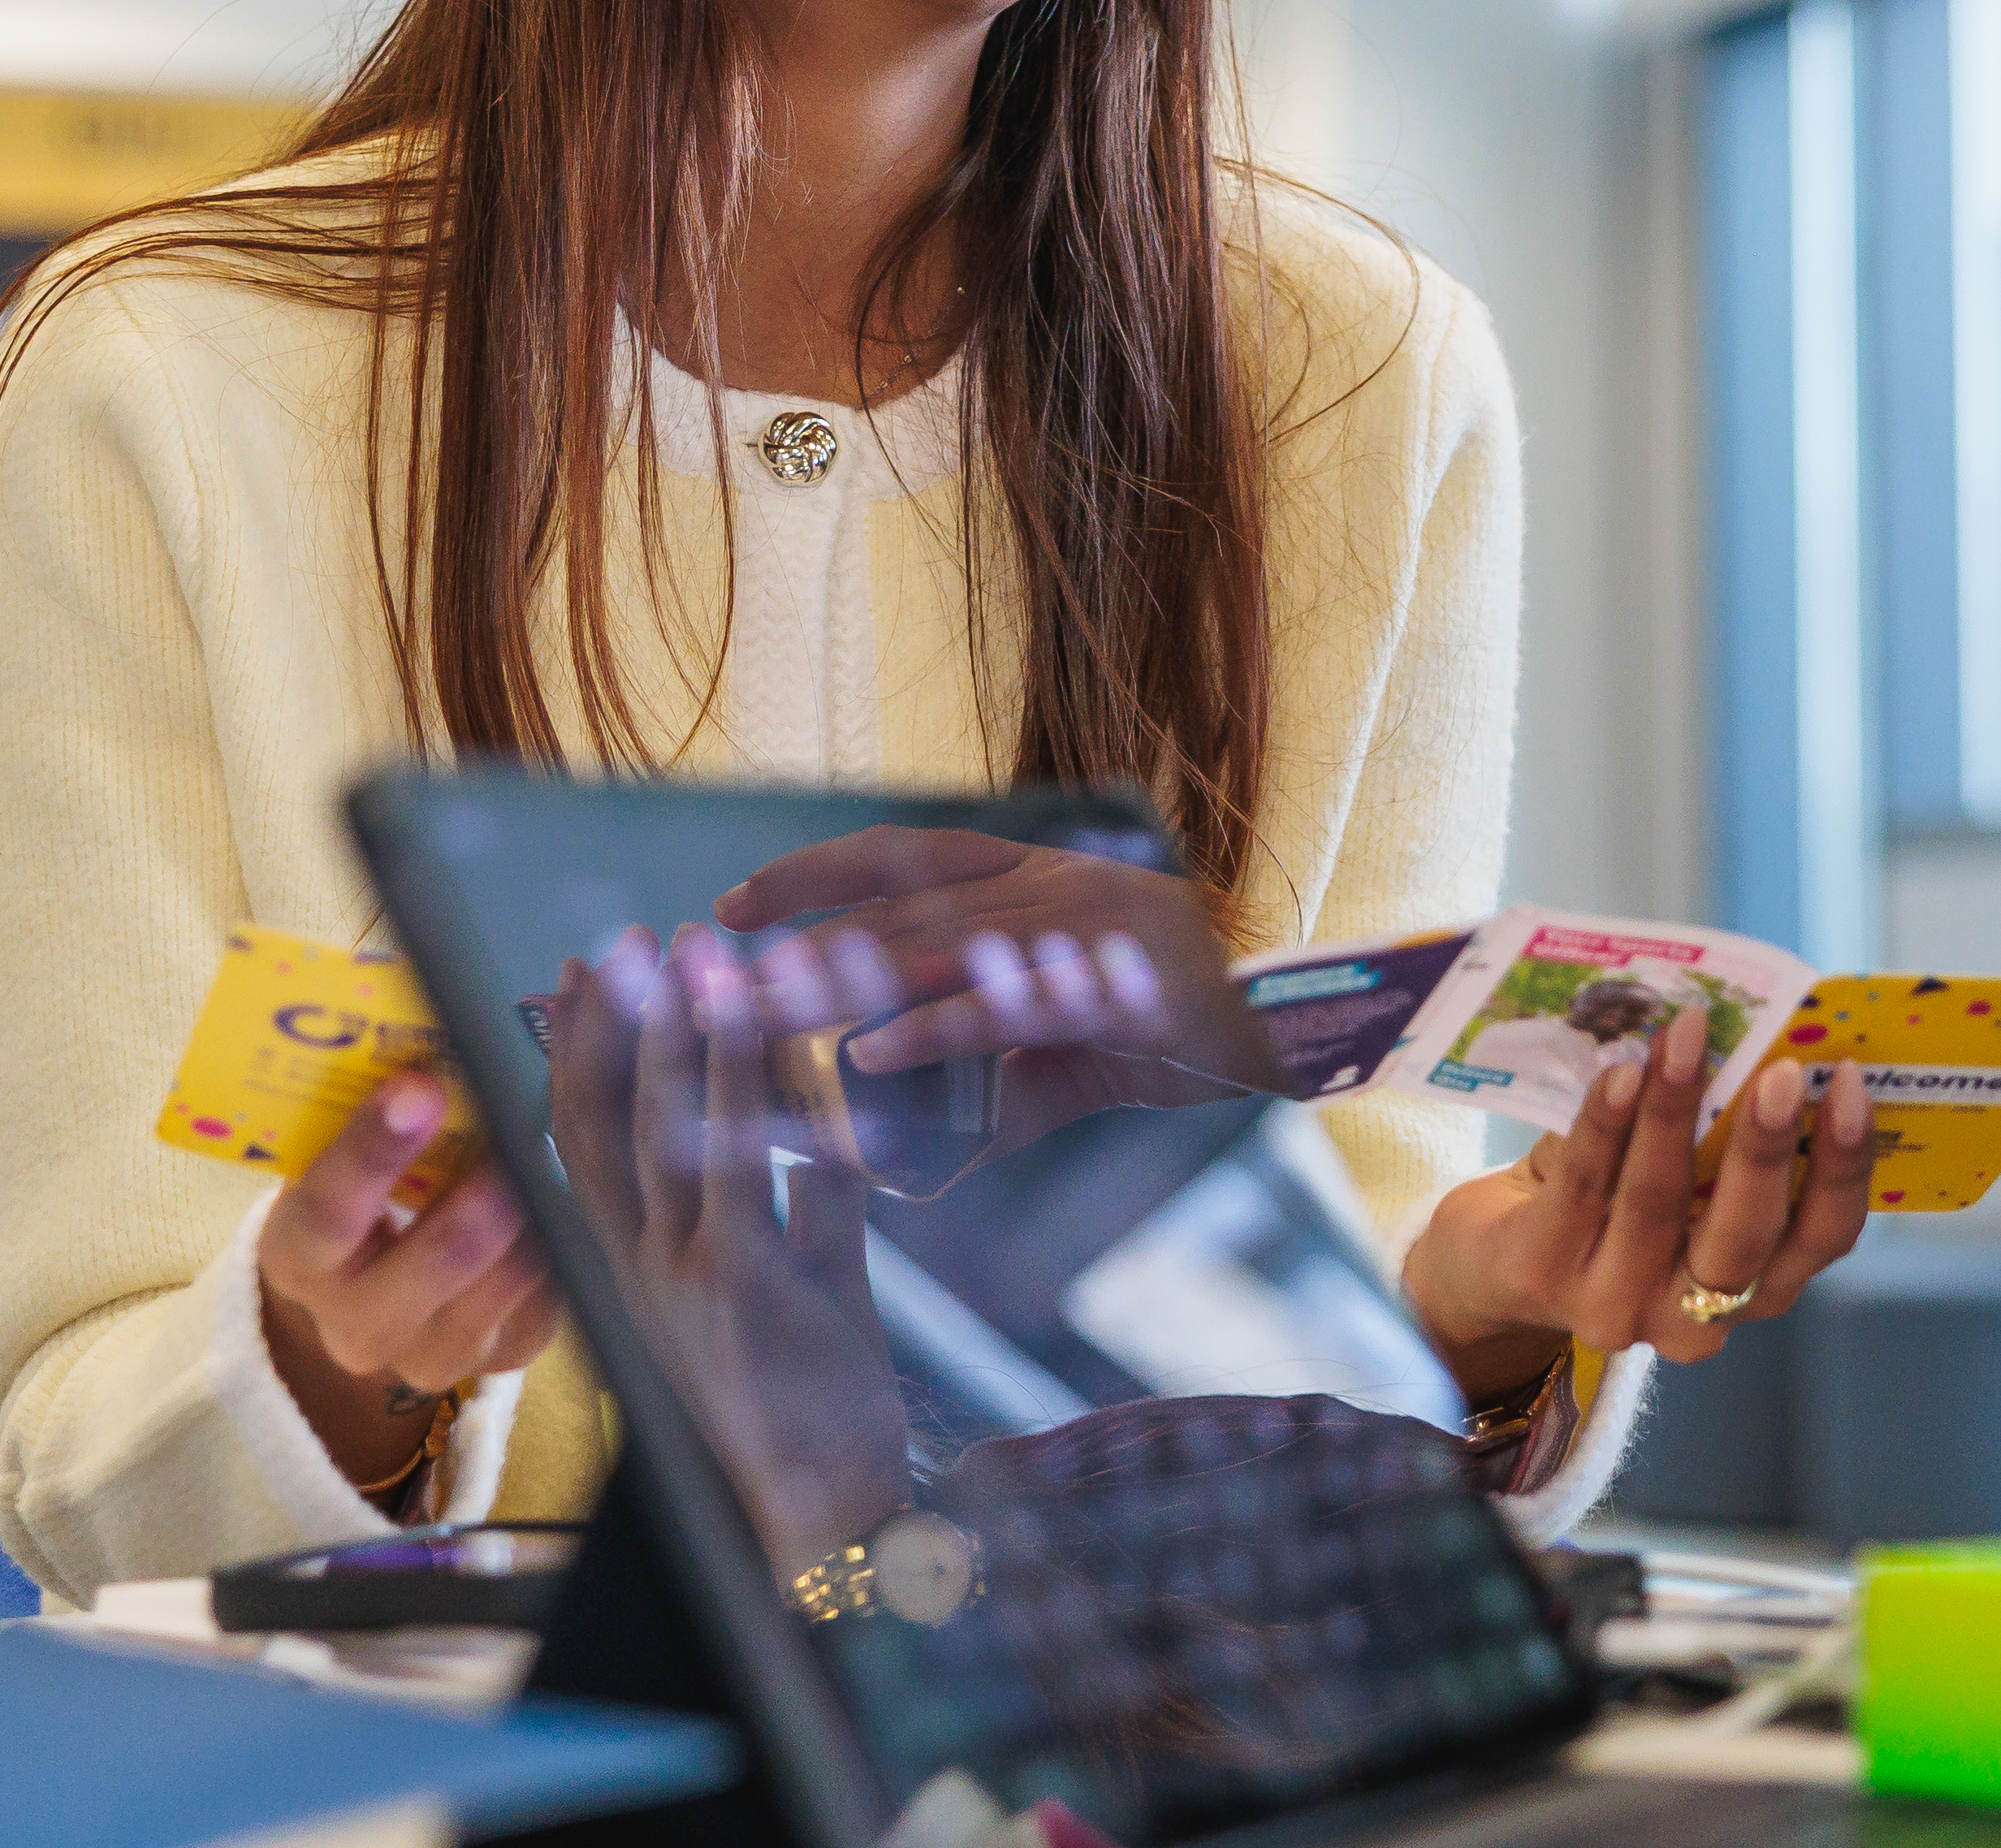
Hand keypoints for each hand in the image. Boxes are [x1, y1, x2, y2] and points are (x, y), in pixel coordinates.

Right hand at [256, 1075, 560, 1496]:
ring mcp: (435, 1354)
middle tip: (530, 1126)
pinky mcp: (503, 1357)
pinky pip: (551, 1296)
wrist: (366, 1292)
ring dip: (548, 1205)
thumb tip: (450, 1009)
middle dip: (490, 1191)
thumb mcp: (337, 1158)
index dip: (372, 1151)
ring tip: (578, 1136)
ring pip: (511, 1278)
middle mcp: (357, 1323)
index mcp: (301, 1258)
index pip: (328, 1210)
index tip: (418, 1087)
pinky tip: (588, 1182)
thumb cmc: (360, 1193)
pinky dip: (571, 1236)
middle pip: (440, 1259)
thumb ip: (379, 1106)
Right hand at [547, 924, 911, 1566]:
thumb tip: (825, 1130)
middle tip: (614, 941)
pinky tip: (752, 1014)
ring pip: (657, 1124)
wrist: (821, 1519)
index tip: (579, 983)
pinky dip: (740, 1074)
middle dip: (604, 1024)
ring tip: (676, 947)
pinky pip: (735, 1153)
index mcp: (640, 1269)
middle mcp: (639, 1267)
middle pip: (597, 1122)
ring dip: (670, 1026)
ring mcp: (682, 1272)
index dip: (577, 1058)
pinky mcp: (741, 1280)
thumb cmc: (815, 1409)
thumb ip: (814, 1203)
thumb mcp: (814, 1283)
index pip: (585, 1144)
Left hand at [717, 826, 1278, 1147]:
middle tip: (710, 976)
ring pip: (937, 948)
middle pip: (899, 904)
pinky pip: (1007, 1006)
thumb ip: (993, 1084)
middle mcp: (1052, 884)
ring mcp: (1085, 929)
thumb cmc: (1171, 1038)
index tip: (732, 904)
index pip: (903, 855)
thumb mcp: (1065, 1057)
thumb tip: (923, 1144)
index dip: (814, 874)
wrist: (1290, 1043)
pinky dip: (935, 1028)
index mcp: (1035, 877)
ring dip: (842, 983)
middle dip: (799, 940)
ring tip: (763, 1013)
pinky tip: (872, 1054)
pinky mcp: (1112, 986)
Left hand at [1400, 1017, 1875, 1402]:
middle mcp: (1695, 1318)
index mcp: (1755, 1287)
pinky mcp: (1544, 1277)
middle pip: (1745, 1237)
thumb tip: (1758, 1024)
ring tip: (1686, 1036)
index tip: (1851, 1083)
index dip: (1844, 1165)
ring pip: (1656, 1204)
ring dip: (1676, 1111)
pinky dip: (1606, 1122)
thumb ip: (1722, 1130)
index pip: (1823, 1237)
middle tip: (1783, 1071)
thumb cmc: (1613, 1203)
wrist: (1494, 1265)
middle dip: (1768, 1149)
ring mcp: (1617, 1306)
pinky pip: (1583, 1186)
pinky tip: (1619, 1072)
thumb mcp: (1685, 1180)